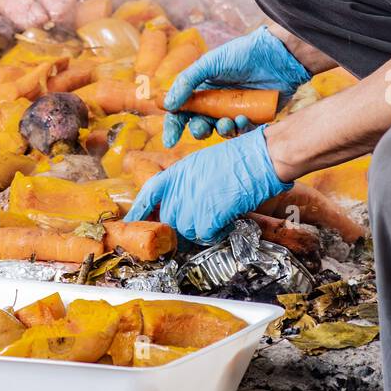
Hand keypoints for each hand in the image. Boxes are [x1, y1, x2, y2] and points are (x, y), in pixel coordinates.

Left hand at [126, 127, 288, 243]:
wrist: (259, 157)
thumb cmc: (240, 157)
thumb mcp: (204, 163)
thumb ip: (189, 182)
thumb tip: (185, 201)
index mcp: (178, 170)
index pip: (150, 191)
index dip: (140, 208)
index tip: (131, 221)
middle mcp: (181, 185)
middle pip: (169, 217)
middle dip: (181, 224)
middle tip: (199, 222)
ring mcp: (193, 200)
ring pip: (186, 229)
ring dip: (200, 229)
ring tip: (217, 220)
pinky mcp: (209, 213)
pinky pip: (204, 234)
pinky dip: (215, 233)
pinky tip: (226, 223)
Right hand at [162, 25, 309, 146]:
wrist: (277, 56)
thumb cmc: (242, 55)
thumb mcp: (209, 63)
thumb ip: (187, 82)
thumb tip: (167, 104)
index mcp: (202, 88)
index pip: (182, 111)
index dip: (174, 126)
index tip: (170, 140)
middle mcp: (216, 101)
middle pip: (200, 125)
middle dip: (198, 130)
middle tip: (202, 127)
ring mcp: (234, 110)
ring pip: (220, 131)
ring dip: (220, 129)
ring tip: (227, 122)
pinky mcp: (253, 117)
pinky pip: (242, 131)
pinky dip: (240, 129)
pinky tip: (242, 118)